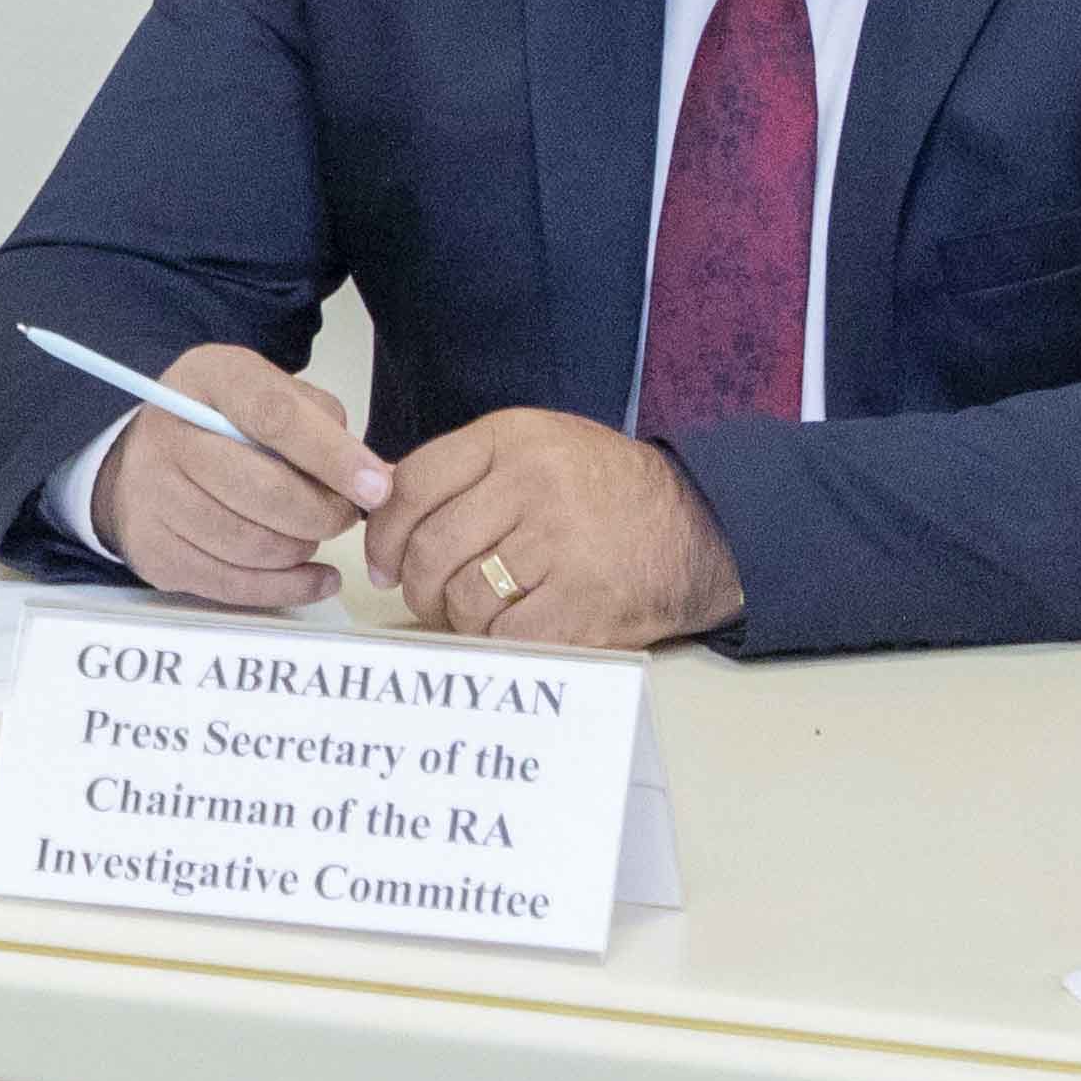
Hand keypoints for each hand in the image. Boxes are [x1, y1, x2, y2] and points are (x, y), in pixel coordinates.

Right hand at [93, 343, 391, 605]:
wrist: (146, 459)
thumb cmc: (227, 425)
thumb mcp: (270, 393)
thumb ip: (321, 423)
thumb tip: (375, 479)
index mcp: (207, 379)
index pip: (275, 417)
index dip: (332, 456)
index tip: (377, 487)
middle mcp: (168, 433)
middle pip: (263, 491)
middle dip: (322, 513)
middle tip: (345, 516)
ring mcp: (151, 494)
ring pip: (252, 544)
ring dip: (302, 548)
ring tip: (313, 534)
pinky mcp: (151, 549)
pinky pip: (233, 584)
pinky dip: (288, 587)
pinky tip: (316, 577)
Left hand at [380, 410, 743, 646]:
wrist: (700, 527)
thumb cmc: (602, 492)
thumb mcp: (536, 449)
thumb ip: (464, 472)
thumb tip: (381, 509)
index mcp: (513, 439)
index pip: (412, 484)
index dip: (384, 533)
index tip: (383, 563)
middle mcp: (535, 484)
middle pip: (432, 547)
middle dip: (415, 586)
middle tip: (423, 599)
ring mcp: (562, 543)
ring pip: (463, 596)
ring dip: (456, 618)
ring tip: (473, 615)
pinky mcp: (585, 602)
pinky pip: (505, 634)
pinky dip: (496, 641)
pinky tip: (510, 630)